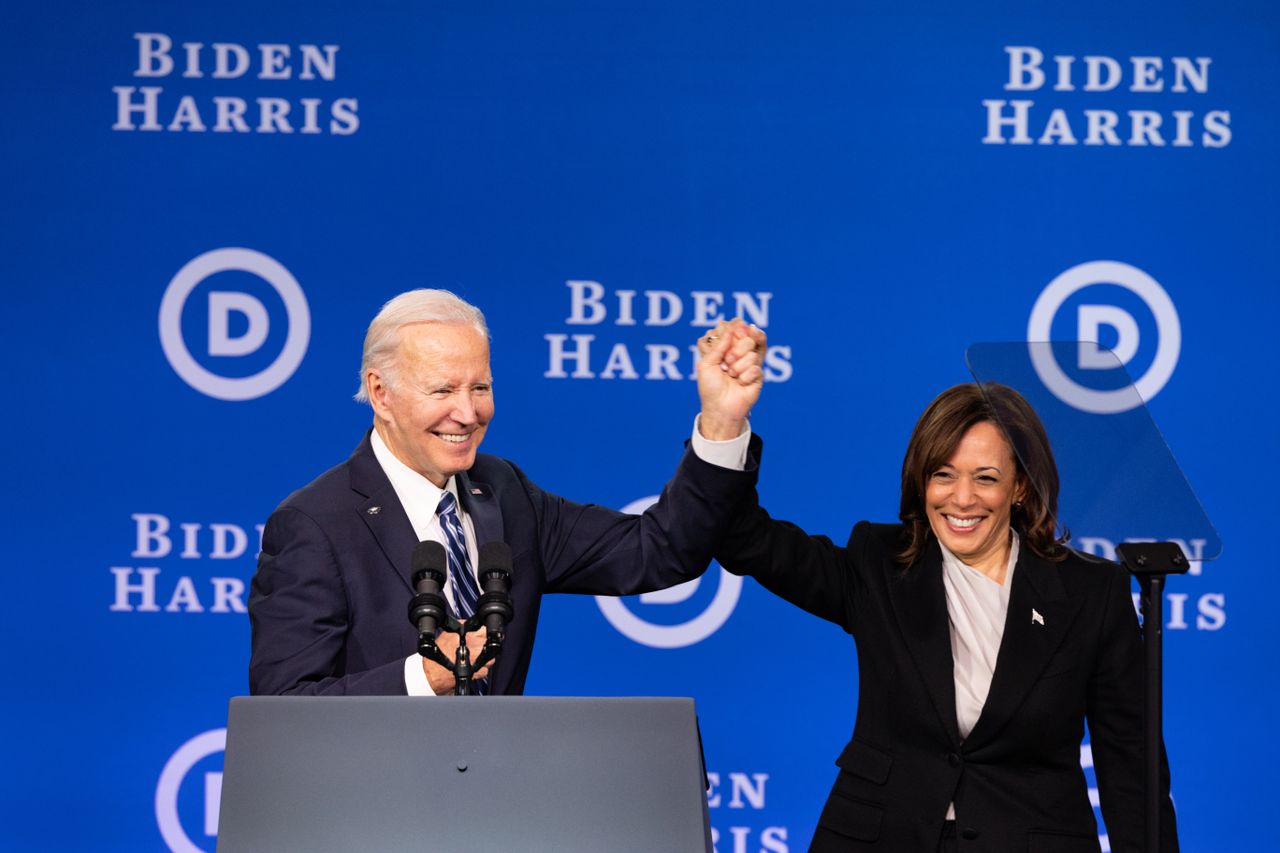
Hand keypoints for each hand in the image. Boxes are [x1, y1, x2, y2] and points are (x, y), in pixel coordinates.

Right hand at [422, 626, 492, 693]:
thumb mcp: (446, 635)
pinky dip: (480, 670)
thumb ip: (460, 628)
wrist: (430, 675)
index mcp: (466, 636)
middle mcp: (474, 647)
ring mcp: (476, 661)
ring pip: (489, 658)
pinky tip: (471, 668)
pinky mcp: (477, 673)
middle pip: (488, 644)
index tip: (481, 635)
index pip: (484, 630)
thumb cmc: (435, 658)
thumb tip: (469, 624)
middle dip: (483, 646)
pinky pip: (485, 670)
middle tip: (476, 648)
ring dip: (484, 658)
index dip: (483, 633)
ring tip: (473, 659)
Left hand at [696, 319, 766, 439]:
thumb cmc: (710, 386)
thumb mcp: (706, 363)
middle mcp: (740, 352)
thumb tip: (732, 327)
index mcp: (726, 346)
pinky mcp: (759, 374)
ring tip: (731, 376)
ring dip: (737, 367)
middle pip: (747, 337)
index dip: (735, 330)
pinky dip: (744, 377)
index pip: (736, 327)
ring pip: (751, 353)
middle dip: (735, 351)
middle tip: (725, 363)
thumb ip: (719, 344)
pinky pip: (755, 368)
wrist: (719, 407)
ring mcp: (750, 362)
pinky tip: (740, 383)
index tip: (730, 336)